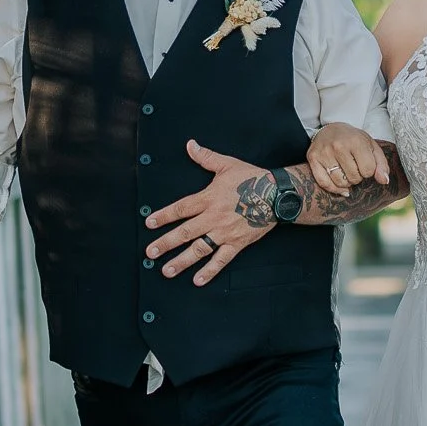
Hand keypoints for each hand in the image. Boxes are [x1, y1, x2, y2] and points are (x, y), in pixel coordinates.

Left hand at [143, 139, 278, 285]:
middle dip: (165, 243)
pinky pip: (221, 260)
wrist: (277, 195)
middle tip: (150, 252)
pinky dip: (209, 271)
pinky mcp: (237, 243)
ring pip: (199, 249)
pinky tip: (197, 280)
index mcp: (209, 198)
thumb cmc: (253, 179)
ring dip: (182, 261)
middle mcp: (214, 217)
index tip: (150, 223)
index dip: (164, 216)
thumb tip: (190, 145)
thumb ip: (206, 157)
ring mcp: (225, 232)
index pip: (181, 209)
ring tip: (166, 271)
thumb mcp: (227, 165)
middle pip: (185, 232)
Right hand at [306, 122, 391, 195]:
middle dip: (358, 176)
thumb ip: (381, 164)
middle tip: (355, 168)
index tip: (365, 164)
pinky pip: (324, 183)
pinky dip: (334, 189)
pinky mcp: (313, 158)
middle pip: (354, 177)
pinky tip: (341, 188)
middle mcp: (338, 146)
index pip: (368, 170)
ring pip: (340, 182)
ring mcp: (324, 153)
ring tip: (347, 173)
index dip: (369, 171)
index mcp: (356, 141)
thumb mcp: (371, 146)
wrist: (331, 129)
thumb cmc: (353, 140)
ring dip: (347, 182)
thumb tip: (384, 181)